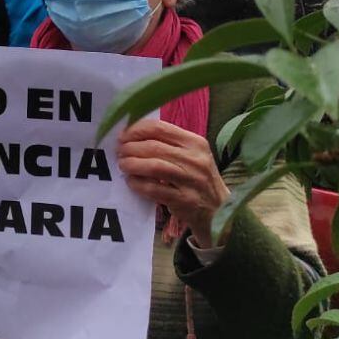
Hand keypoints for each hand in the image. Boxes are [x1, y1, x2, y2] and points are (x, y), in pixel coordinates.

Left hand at [117, 119, 230, 248]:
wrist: (219, 210)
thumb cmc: (198, 178)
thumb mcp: (192, 155)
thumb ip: (168, 144)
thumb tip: (132, 135)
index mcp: (195, 142)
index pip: (159, 128)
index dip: (136, 130)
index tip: (122, 135)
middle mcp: (195, 159)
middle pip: (154, 147)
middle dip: (130, 148)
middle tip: (119, 152)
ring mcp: (192, 180)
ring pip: (154, 166)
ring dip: (132, 165)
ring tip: (123, 165)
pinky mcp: (185, 200)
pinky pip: (155, 189)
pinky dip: (138, 184)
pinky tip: (131, 182)